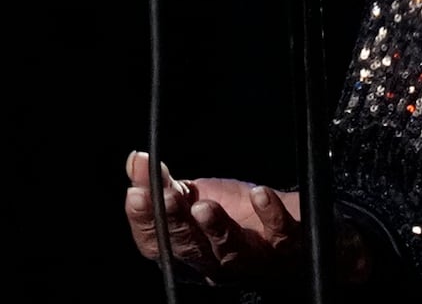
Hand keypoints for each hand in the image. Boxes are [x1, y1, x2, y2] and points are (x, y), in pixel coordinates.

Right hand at [124, 150, 302, 283]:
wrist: (284, 216)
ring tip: (204, 205)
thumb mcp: (195, 196)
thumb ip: (165, 185)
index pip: (158, 242)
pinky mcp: (285, 244)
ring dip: (216, 228)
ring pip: (230, 249)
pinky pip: (278, 233)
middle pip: (191, 248)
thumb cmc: (235, 211)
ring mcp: (252, 256)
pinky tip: (259, 194)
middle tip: (167, 197)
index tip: (136, 193)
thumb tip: (137, 159)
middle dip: (176, 222)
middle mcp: (216, 262)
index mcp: (188, 251)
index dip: (144, 220)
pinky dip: (269, 215)